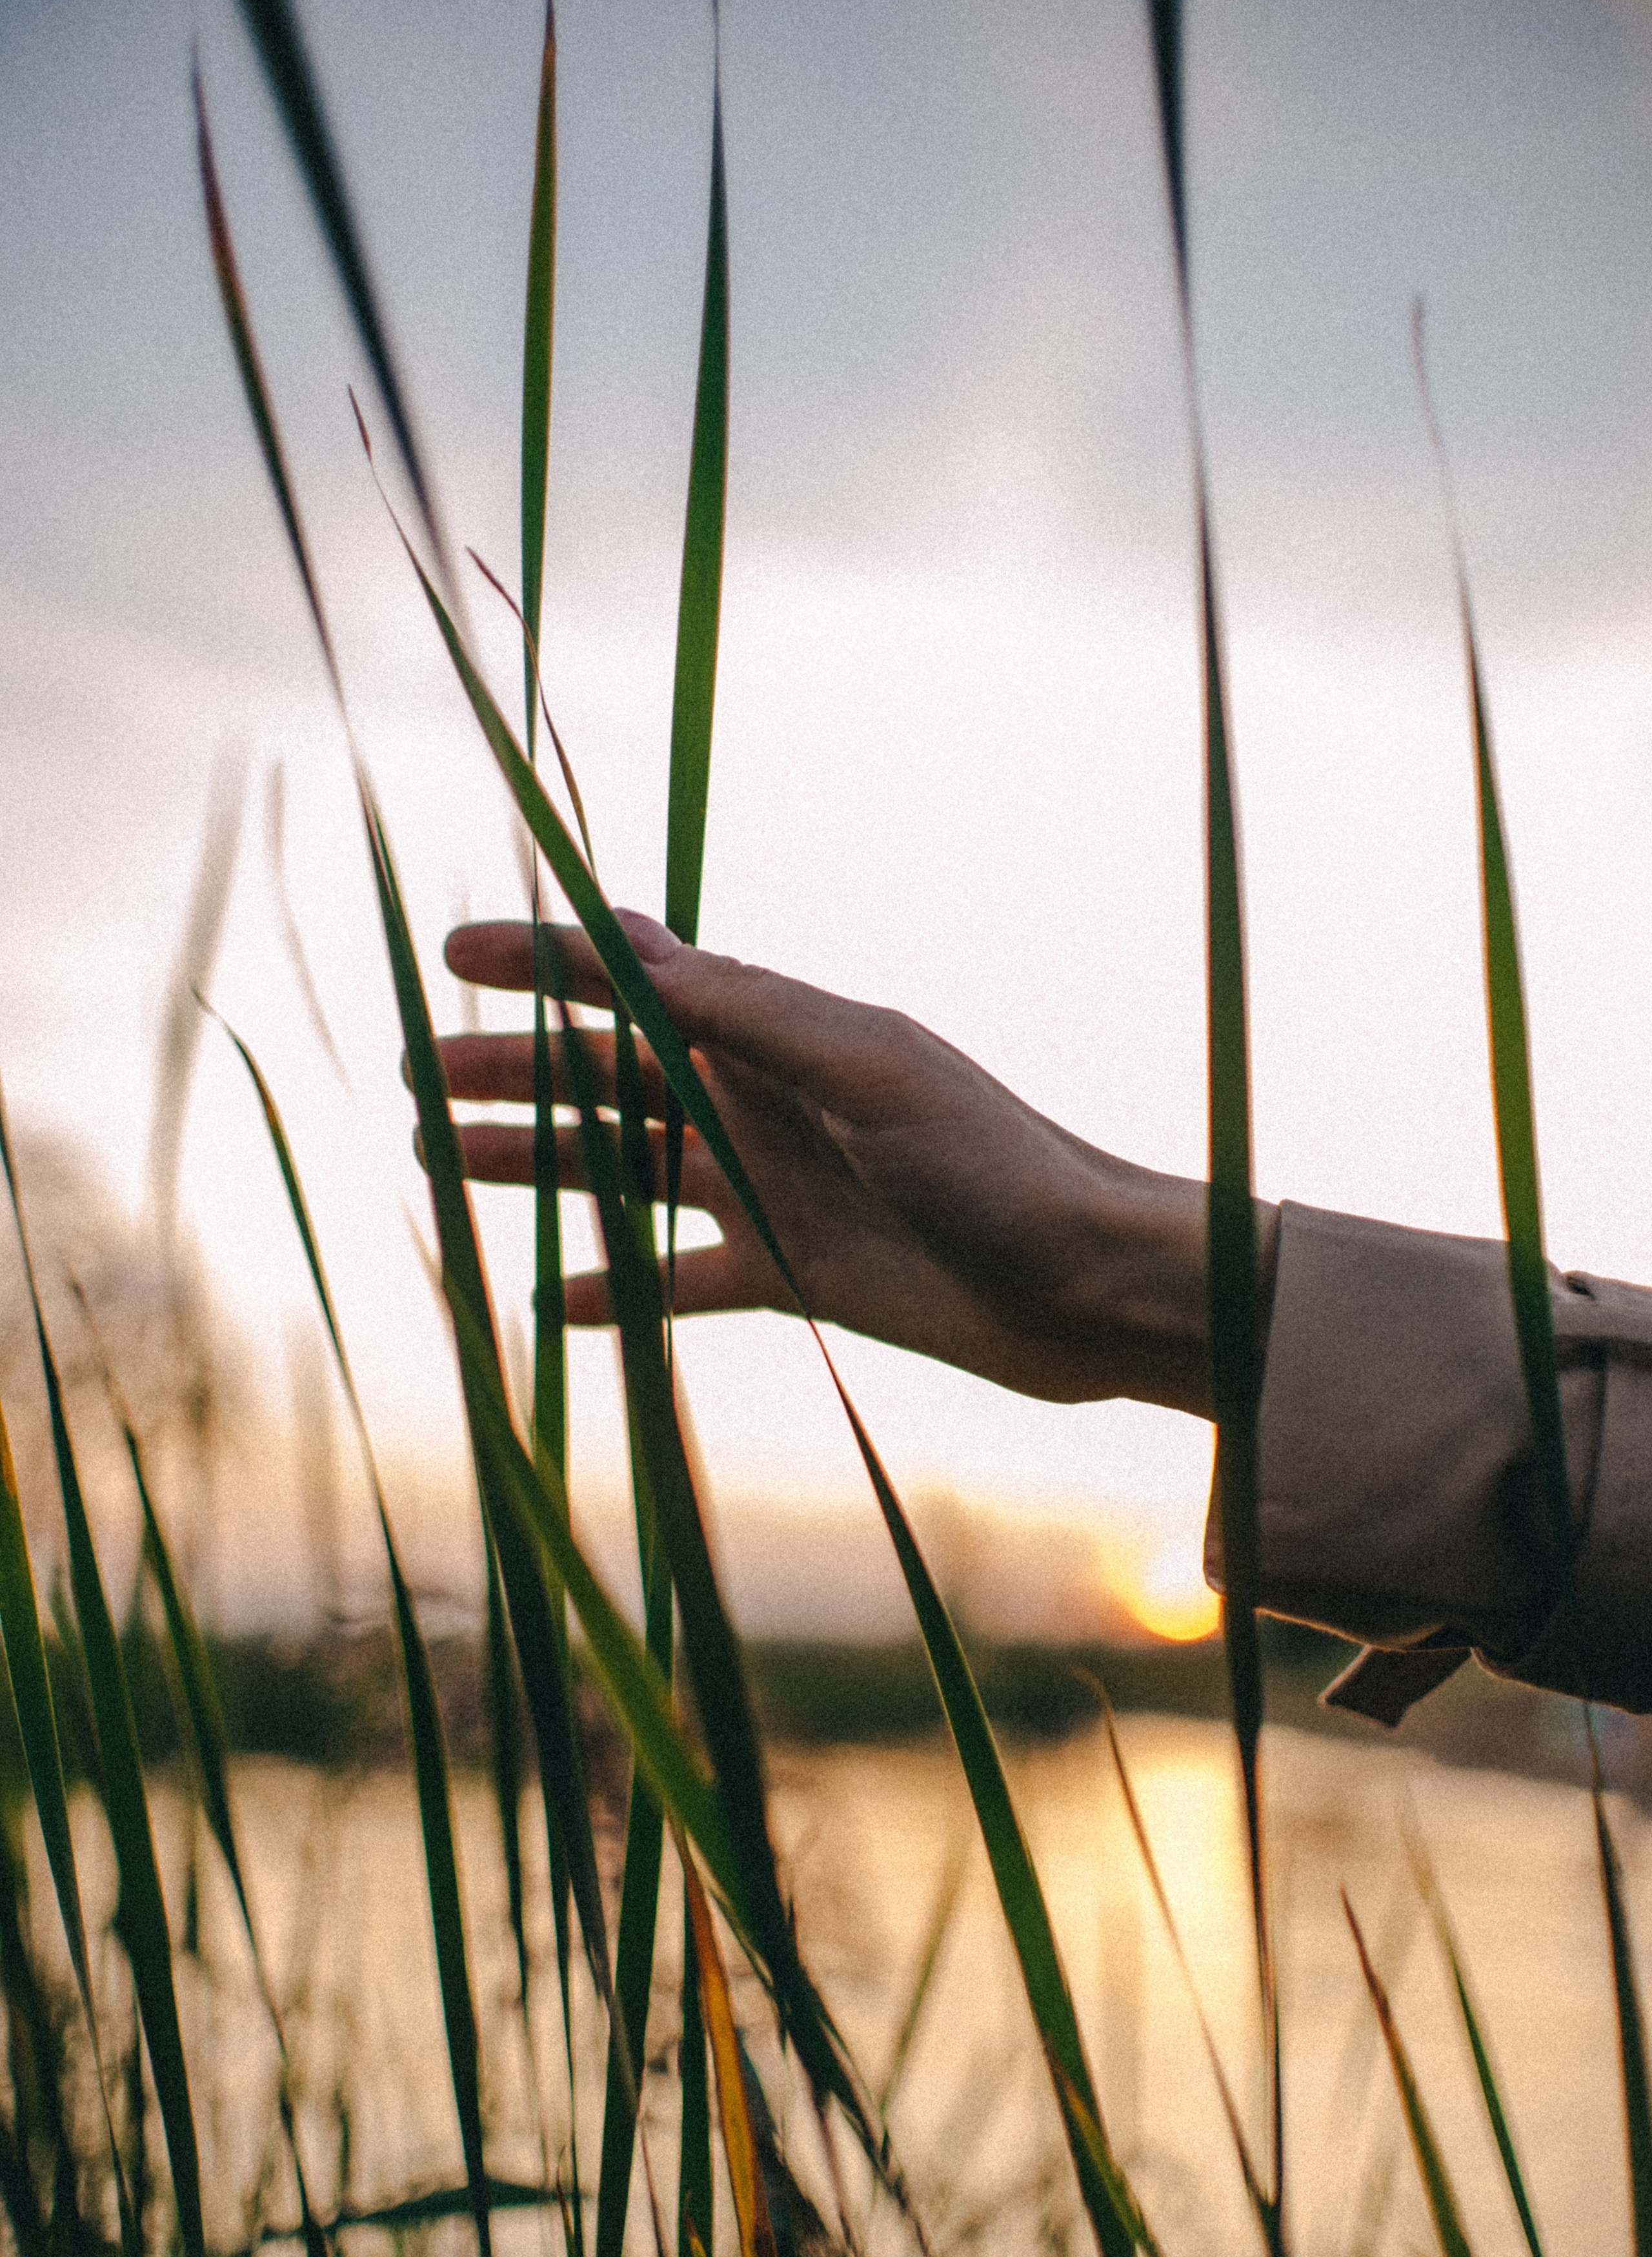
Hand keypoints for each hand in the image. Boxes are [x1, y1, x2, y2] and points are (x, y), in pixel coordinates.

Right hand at [438, 912, 1252, 1417]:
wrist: (1086, 1287)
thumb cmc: (998, 1162)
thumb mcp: (872, 1070)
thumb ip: (754, 1015)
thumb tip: (637, 954)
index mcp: (782, 1033)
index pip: (642, 980)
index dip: (549, 963)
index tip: (454, 955)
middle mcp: (764, 1101)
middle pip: (610, 1076)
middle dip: (513, 1071)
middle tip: (413, 1080)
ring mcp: (773, 1189)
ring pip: (625, 1171)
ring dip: (537, 1166)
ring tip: (439, 1166)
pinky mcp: (792, 1274)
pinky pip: (679, 1279)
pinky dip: (615, 1289)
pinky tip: (550, 1302)